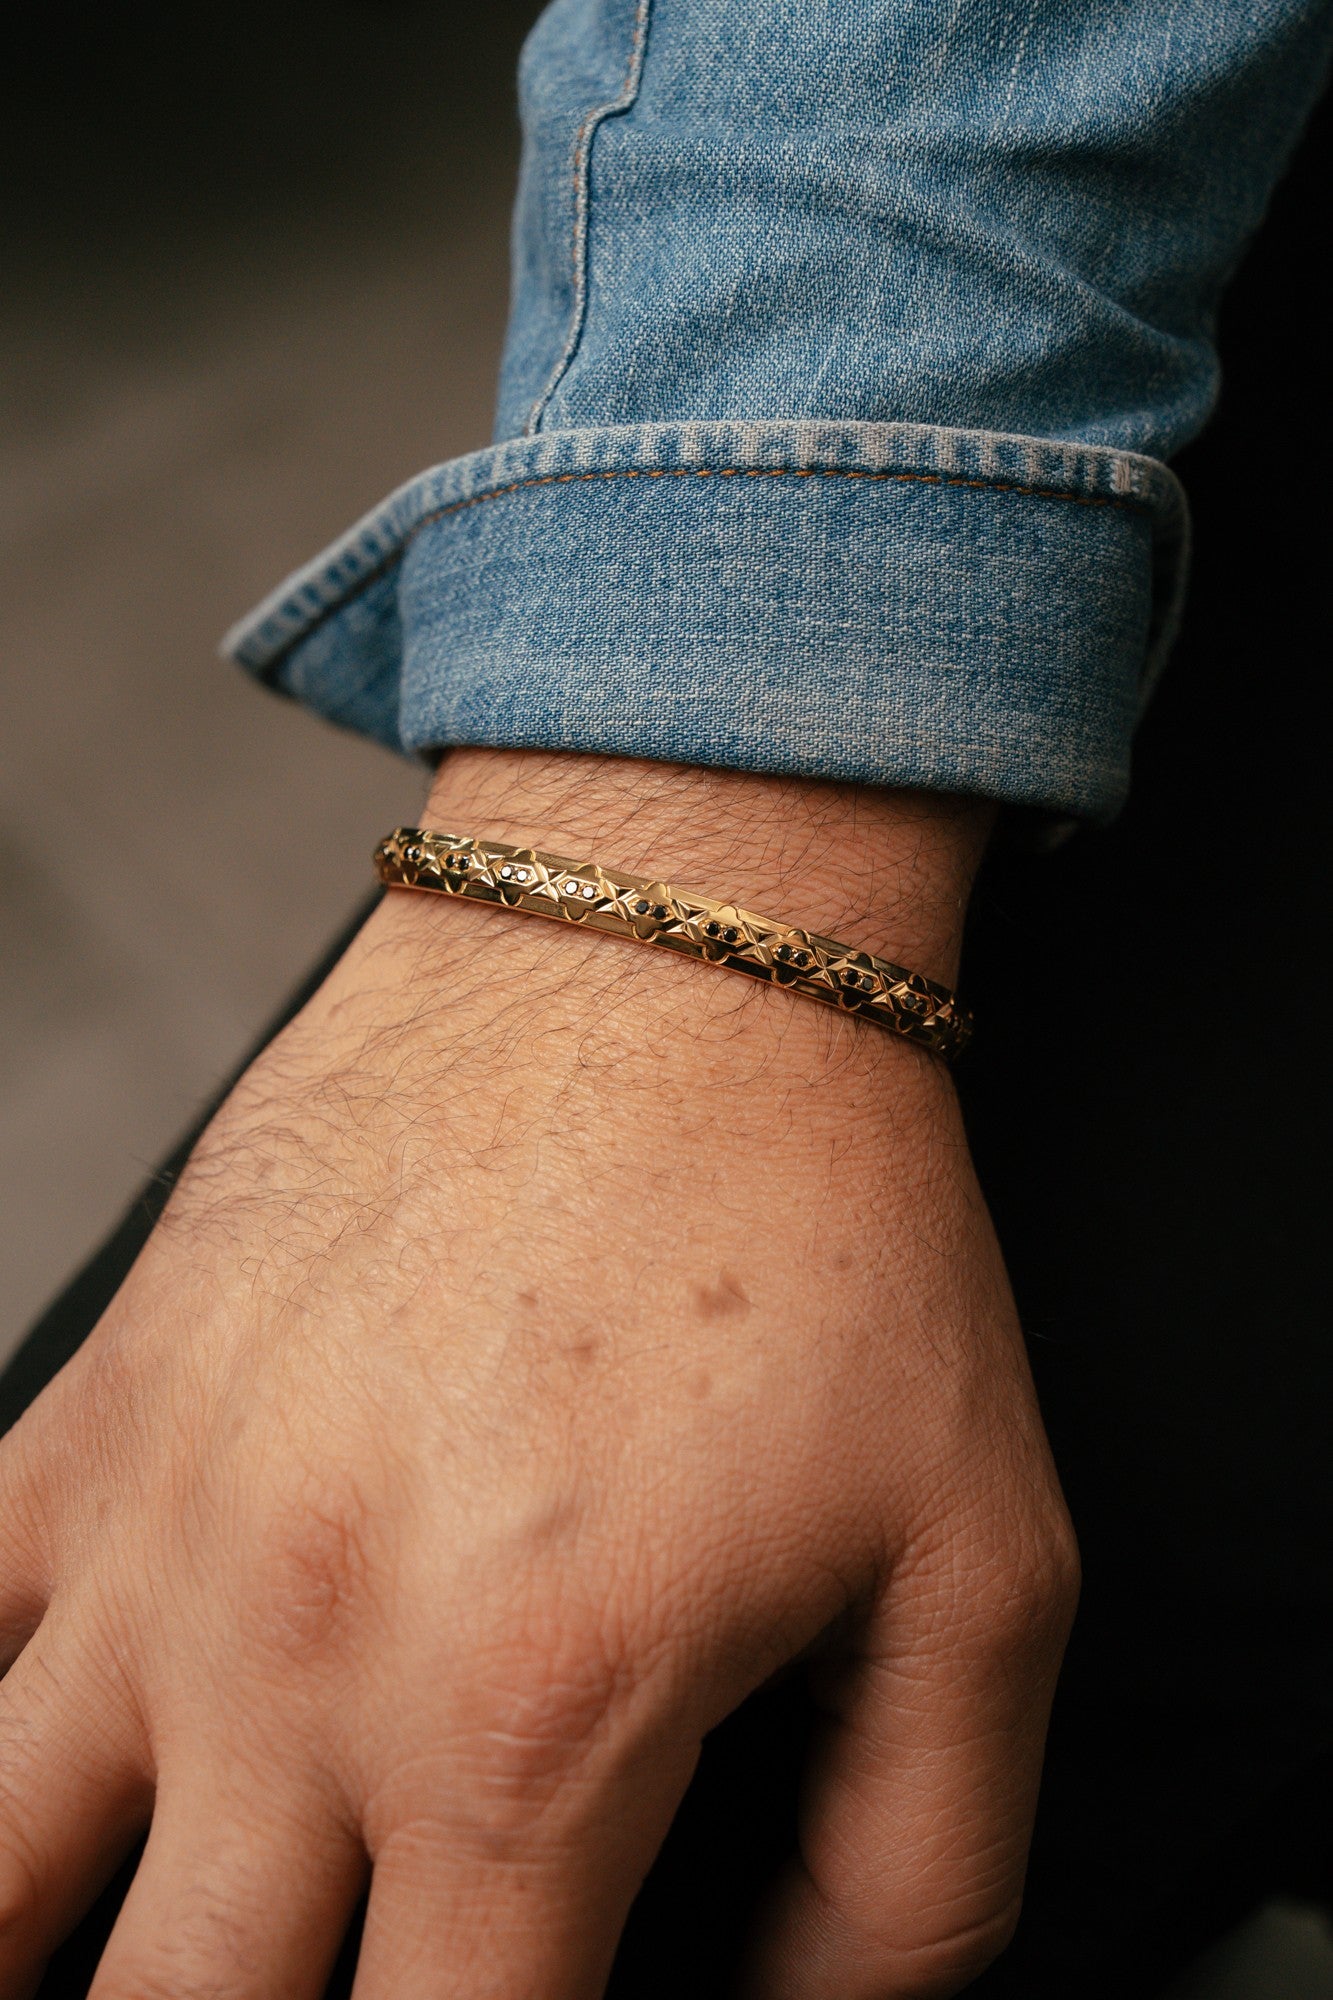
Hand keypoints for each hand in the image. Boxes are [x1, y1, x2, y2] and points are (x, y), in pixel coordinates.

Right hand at [0, 751, 1076, 1999]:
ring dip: (46, 1958)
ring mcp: (162, 1534)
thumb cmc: (814, 1228)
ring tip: (138, 1943)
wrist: (655, 962)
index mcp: (528, 1727)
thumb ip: (915, 1874)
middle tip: (331, 1974)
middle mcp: (302, 1658)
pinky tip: (33, 1780)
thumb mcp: (979, 1570)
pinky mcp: (102, 1414)